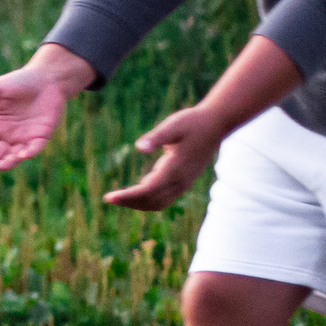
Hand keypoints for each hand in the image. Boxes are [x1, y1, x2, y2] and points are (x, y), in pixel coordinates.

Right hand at [0, 44, 95, 170]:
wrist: (46, 78)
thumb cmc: (18, 82)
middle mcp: (8, 136)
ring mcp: (24, 138)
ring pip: (13, 155)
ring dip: (7, 162)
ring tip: (0, 165)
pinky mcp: (41, 137)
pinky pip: (34, 148)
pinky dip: (28, 153)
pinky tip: (22, 155)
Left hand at [103, 36, 305, 211]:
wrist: (216, 124)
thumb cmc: (193, 122)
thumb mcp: (173, 125)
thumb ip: (156, 137)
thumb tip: (139, 147)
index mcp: (175, 169)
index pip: (147, 190)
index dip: (127, 196)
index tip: (109, 197)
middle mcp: (180, 181)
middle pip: (151, 201)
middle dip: (130, 202)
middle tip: (109, 199)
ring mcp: (184, 182)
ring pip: (159, 202)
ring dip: (139, 203)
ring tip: (120, 198)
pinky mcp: (185, 180)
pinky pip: (165, 197)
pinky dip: (149, 198)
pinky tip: (137, 190)